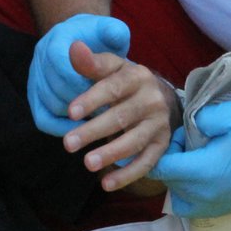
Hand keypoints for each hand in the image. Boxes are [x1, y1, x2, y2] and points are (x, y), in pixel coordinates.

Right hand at [27, 14, 129, 134]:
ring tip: (101, 119)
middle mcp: (40, 58)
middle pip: (56, 89)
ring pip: (50, 106)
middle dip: (83, 102)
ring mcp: (35, 79)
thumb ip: (114, 32)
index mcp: (56, 39)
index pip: (61, 66)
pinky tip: (86, 128)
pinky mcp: (35, 99)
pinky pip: (44, 120)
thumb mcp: (110, 32)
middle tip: (108, 111)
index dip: (81, 83)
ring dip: (75, 116)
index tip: (105, 95)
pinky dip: (63, 128)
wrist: (83, 44)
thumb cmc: (100, 40)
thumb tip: (114, 35)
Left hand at [61, 40, 177, 191]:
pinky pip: (146, 163)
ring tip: (87, 164)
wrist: (163, 96)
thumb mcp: (112, 68)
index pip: (113, 88)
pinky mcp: (162, 145)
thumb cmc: (126, 81)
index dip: (92, 100)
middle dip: (93, 131)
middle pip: (121, 117)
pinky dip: (128, 174)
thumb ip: (91, 62)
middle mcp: (152, 100)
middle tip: (68, 144)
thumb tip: (73, 48)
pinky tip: (107, 183)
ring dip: (111, 154)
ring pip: (134, 142)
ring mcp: (159, 124)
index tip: (70, 113)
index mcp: (137, 76)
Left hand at [148, 102, 230, 217]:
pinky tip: (204, 174)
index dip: (165, 149)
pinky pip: (193, 207)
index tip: (180, 135)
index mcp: (204, 171)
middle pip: (169, 182)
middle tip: (189, 143)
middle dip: (172, 161)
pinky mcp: (223, 210)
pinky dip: (189, 193)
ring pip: (178, 198)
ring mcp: (215, 206)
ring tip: (194, 160)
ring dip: (179, 179)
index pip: (162, 168)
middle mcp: (205, 195)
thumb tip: (189, 127)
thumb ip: (202, 117)